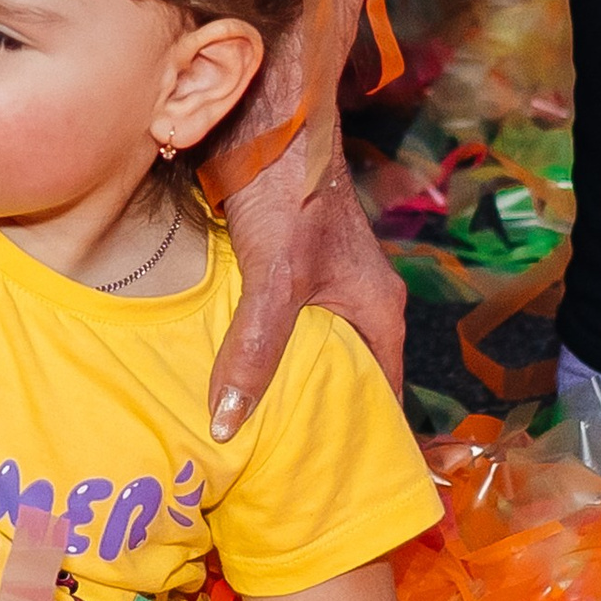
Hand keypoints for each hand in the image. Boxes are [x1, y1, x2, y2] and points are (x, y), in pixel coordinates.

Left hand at [208, 0, 405, 440]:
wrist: (269, 105)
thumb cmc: (290, 185)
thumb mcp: (277, 275)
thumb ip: (255, 347)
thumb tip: (229, 423)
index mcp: (375, 310)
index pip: (380, 399)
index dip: (362, 446)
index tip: (336, 495)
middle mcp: (356, 299)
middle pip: (342, 380)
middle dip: (317, 425)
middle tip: (279, 482)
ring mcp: (320, 280)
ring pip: (304, 351)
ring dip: (280, 388)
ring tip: (246, 444)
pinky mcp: (283, 261)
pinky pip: (274, 324)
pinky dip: (254, 352)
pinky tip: (220, 376)